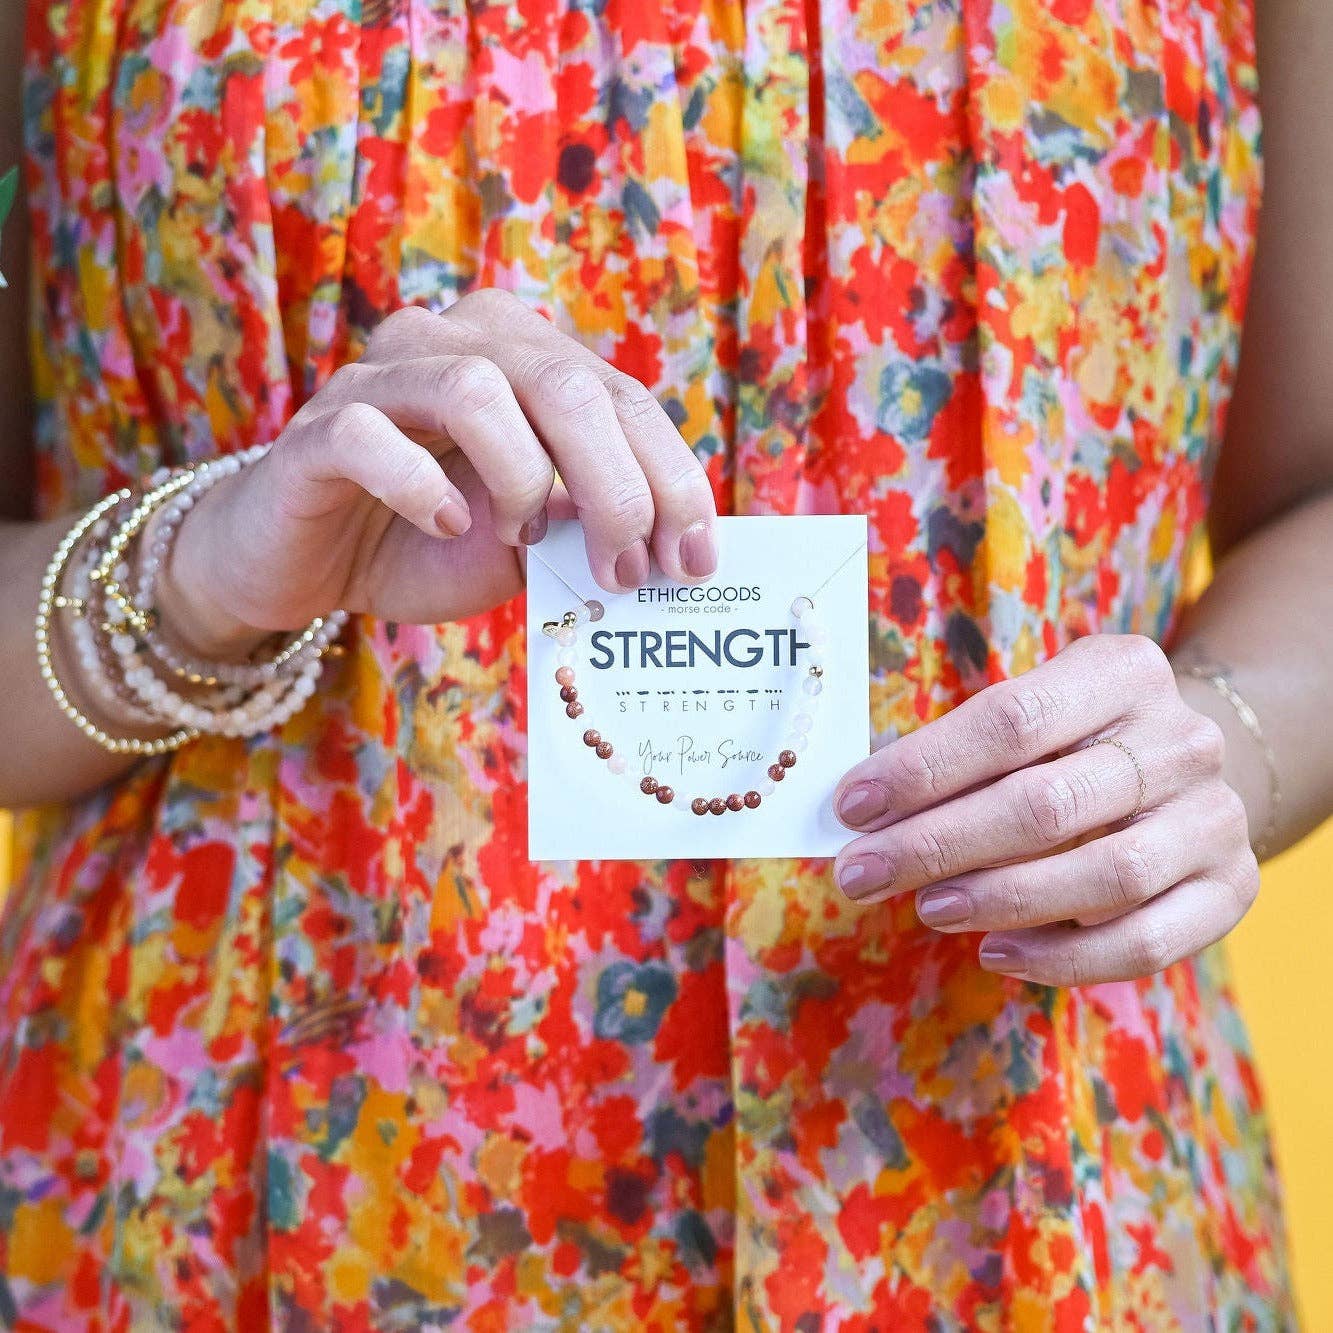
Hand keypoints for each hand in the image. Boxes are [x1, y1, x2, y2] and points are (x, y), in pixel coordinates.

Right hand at [160, 292, 717, 655]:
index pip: (621, 398)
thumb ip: (586, 524)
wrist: (307, 562)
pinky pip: (373, 436)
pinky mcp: (319, 428)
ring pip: (478, 390)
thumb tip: (671, 549)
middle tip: (627, 570)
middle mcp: (457, 340)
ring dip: (524, 479)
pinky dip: (422, 488)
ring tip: (528, 538)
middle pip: (564, 385)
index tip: (694, 561)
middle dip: (617, 486)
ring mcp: (382, 376)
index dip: (669, 479)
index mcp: (524, 357)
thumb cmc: (427, 540)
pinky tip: (444, 526)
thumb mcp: (528, 539)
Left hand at [831, 634, 1260, 985]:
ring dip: (1000, 900)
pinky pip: (1147, 942)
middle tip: (862, 874)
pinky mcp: (1233, 889)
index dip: (924, 768)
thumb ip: (957, 751)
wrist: (1187, 770)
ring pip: (1104, 876)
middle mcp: (1181, 740)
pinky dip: (1065, 958)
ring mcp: (1215, 817)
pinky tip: (997, 953)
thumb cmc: (1071, 742)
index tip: (852, 807)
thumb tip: (857, 811)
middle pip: (1047, 803)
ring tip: (927, 909)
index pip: (1011, 720)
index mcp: (1122, 671)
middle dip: (939, 844)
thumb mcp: (1029, 712)